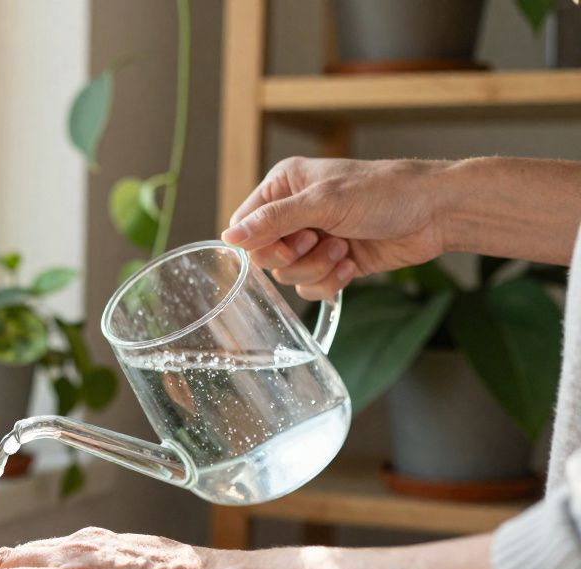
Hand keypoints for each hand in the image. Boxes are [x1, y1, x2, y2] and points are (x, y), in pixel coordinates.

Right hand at [221, 157, 451, 299]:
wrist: (436, 213)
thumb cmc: (385, 192)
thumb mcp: (323, 202)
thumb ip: (273, 221)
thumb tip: (229, 237)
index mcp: (285, 186)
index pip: (245, 225)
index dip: (260, 243)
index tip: (288, 244)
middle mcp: (295, 213)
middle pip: (265, 255)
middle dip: (295, 258)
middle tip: (320, 241)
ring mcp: (315, 239)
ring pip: (289, 275)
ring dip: (316, 270)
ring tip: (343, 251)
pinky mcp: (333, 262)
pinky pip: (311, 287)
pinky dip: (330, 282)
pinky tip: (351, 266)